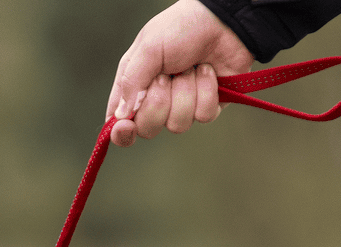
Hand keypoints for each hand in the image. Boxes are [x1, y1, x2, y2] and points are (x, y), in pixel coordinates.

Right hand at [104, 0, 254, 146]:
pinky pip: (203, 116)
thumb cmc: (180, 28)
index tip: (126, 127)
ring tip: (190, 67)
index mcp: (134, 86)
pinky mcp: (207, 105)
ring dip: (185, 92)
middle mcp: (156, 100)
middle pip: (148, 129)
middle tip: (165, 77)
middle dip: (158, 103)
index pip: (119, 122)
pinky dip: (206, 91)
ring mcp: (182, 105)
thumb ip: (131, 82)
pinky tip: (207, 71)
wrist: (222, 21)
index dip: (121, 132)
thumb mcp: (148, 48)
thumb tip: (120, 116)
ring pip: (177, 124)